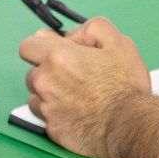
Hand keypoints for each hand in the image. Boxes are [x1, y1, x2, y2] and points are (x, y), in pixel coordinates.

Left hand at [17, 17, 150, 157]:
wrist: (130, 125)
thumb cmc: (126, 86)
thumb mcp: (118, 42)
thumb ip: (91, 28)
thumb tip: (71, 35)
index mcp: (58, 57)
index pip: (28, 46)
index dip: (42, 47)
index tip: (55, 52)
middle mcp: (46, 82)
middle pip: (32, 72)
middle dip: (47, 72)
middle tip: (73, 76)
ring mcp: (47, 107)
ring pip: (36, 96)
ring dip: (49, 93)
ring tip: (76, 95)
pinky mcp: (52, 129)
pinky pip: (45, 117)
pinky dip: (56, 114)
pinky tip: (76, 112)